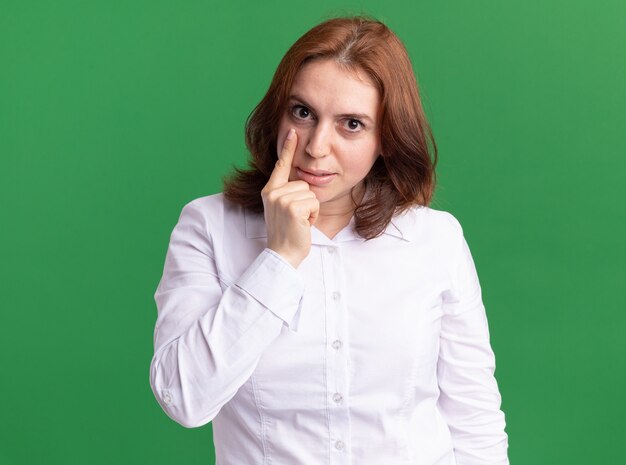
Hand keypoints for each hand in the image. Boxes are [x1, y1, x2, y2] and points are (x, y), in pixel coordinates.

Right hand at [261, 128, 318, 267]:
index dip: (288, 148)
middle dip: (306, 201)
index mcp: (269, 190)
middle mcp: (273, 192)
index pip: (280, 165)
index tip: (293, 131)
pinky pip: (314, 202)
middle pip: (303, 183)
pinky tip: (303, 224)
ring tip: (299, 221)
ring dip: (310, 209)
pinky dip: (313, 215)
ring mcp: (281, 199)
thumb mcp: (283, 209)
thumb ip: (287, 192)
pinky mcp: (293, 207)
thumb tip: (301, 179)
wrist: (283, 253)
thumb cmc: (287, 233)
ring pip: (310, 193)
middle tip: (296, 218)